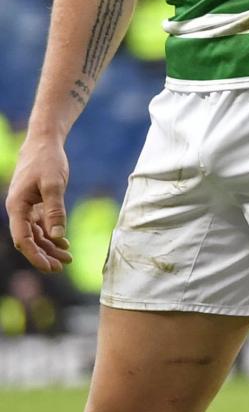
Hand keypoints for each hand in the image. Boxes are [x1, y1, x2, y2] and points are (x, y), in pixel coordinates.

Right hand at [6, 137, 70, 272]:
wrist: (44, 143)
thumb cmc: (47, 161)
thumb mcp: (54, 184)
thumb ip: (55, 210)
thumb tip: (57, 235)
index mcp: (17, 206)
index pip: (23, 239)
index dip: (35, 255)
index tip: (50, 267)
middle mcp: (18, 209)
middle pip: (29, 239)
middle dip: (44, 255)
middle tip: (62, 267)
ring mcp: (26, 207)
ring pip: (35, 233)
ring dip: (49, 246)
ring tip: (68, 258)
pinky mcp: (35, 203)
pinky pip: (40, 225)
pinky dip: (51, 235)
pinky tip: (64, 243)